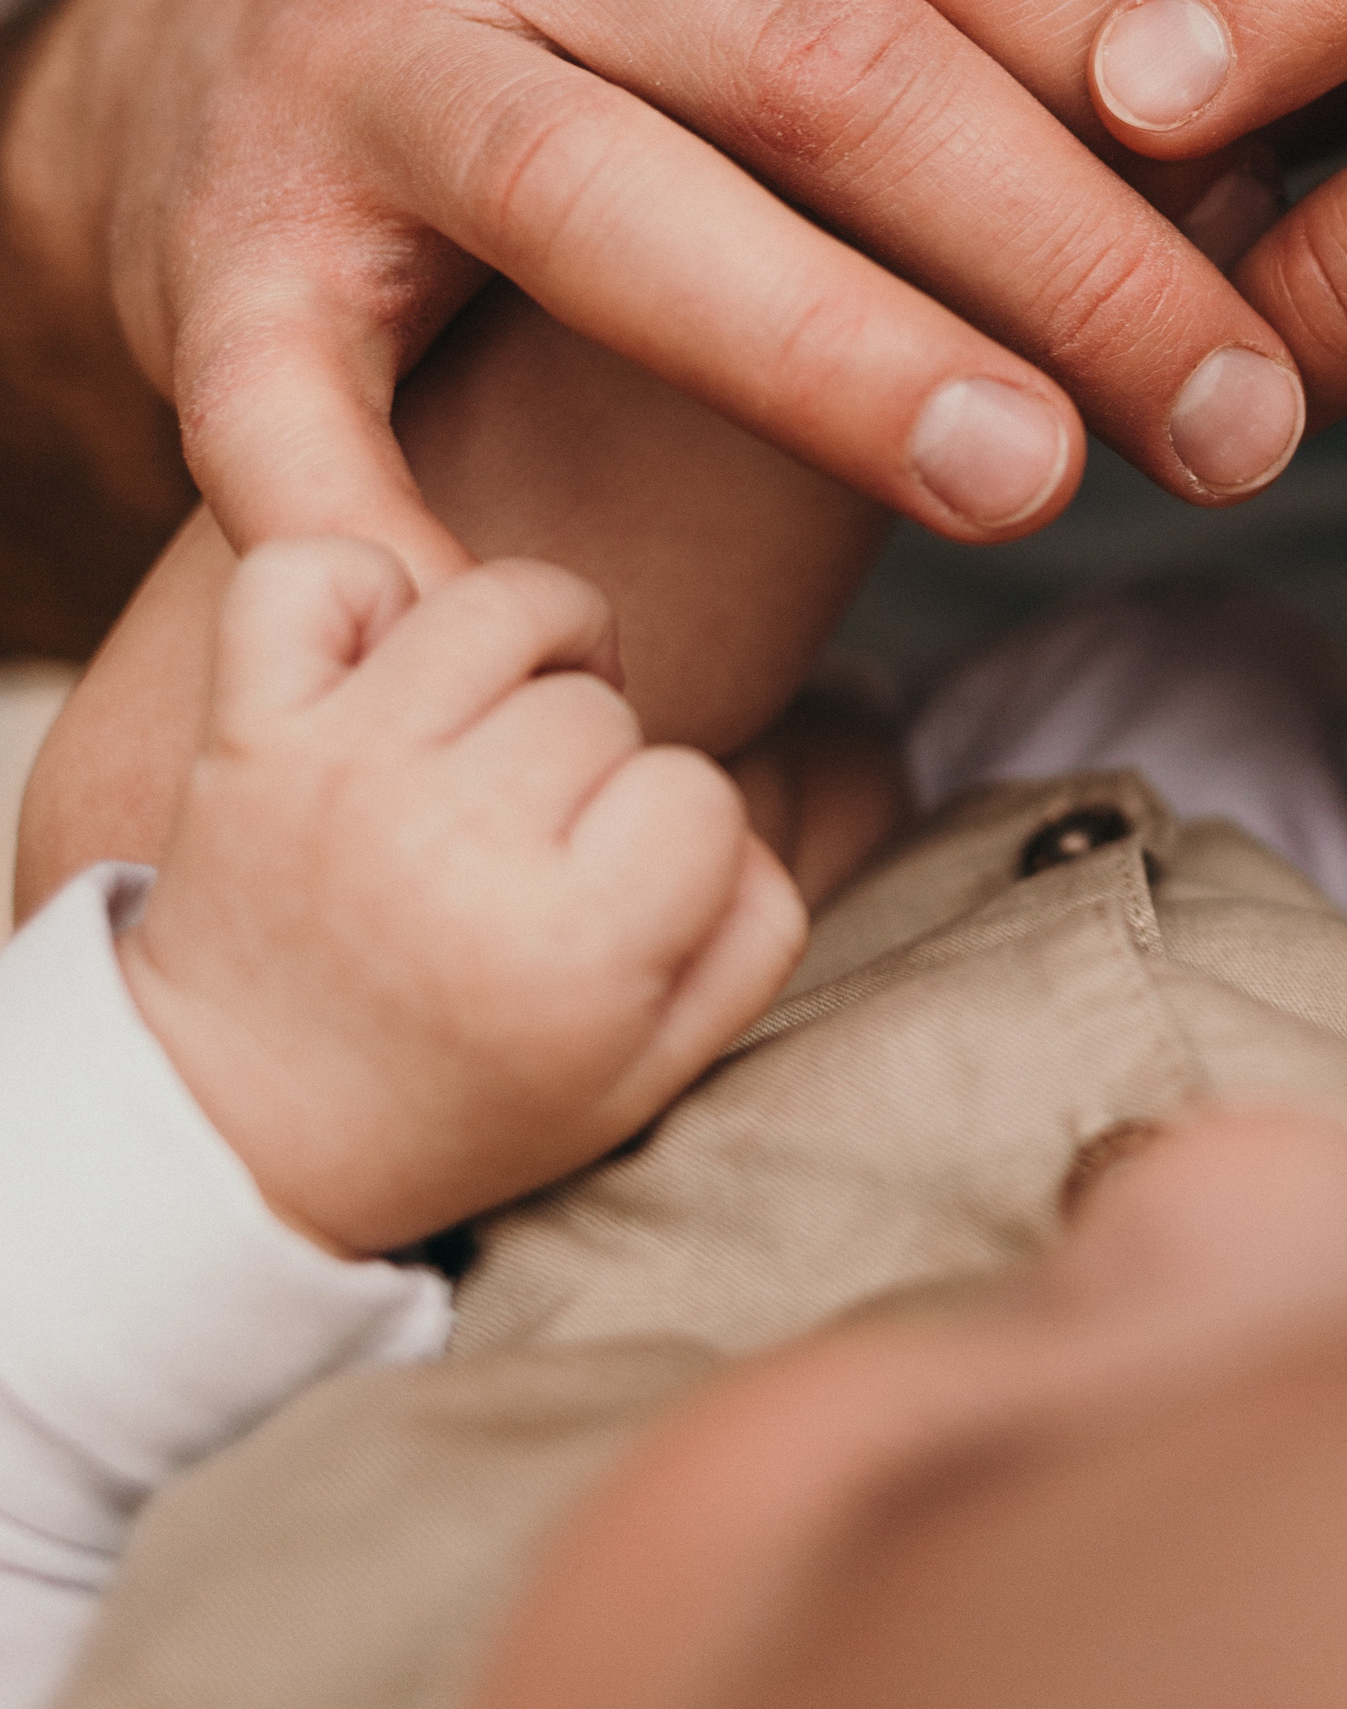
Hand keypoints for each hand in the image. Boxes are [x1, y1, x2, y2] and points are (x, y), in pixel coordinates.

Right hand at [11, 0, 1302, 580]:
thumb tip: (1260, 190)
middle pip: (830, 56)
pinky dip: (406, 529)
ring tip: (1031, 489)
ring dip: (842, 362)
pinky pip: (295, 392)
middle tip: (1237, 427)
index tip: (1284, 227)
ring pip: (610, 202)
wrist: (241, 21)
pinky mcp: (223, 224)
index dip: (1152, 63)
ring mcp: (354, 37)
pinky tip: (565, 653)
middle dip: (1068, 252)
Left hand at [117, 539, 808, 1254]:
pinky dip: (356, 586)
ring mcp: (341, 779)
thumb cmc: (465, 1094)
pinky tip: (382, 665)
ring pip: (499, 604)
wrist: (232, 1138)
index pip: (699, 792)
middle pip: (600, 702)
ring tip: (499, 718)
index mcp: (565, 956)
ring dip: (522, 647)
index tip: (609, 894)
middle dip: (588, 761)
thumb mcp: (647, 1071)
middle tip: (535, 838)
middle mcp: (452, 853)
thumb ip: (752, 931)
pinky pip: (316, 570)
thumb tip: (738, 806)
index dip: (672, 831)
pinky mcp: (246, 733)